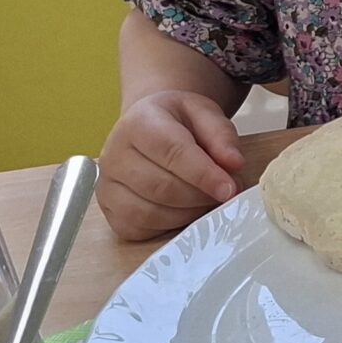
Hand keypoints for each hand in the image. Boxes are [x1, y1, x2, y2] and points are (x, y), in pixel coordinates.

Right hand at [99, 88, 243, 239]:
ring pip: (151, 212)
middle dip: (200, 195)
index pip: (171, 151)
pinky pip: (140, 228)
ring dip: (188, 212)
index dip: (203, 174)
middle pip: (162, 186)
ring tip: (207, 199)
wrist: (149, 128)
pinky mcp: (110, 211)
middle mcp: (114, 154)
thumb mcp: (204, 114)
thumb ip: (221, 136)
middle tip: (225, 193)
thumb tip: (234, 164)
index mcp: (138, 123)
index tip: (229, 188)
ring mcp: (107, 185)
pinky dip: (169, 225)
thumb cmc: (176, 122)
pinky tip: (184, 210)